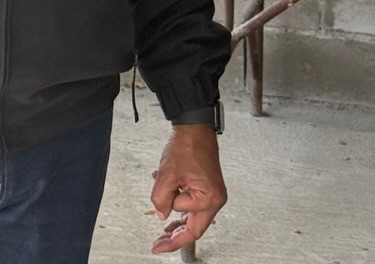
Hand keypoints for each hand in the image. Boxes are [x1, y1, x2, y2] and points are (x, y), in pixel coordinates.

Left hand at [149, 124, 226, 253]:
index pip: (188, 226)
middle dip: (175, 233)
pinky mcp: (207, 186)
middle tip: (159, 241)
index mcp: (209, 198)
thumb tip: (161, 214)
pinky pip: (191, 201)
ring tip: (161, 223)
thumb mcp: (167, 173)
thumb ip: (161, 198)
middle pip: (193, 225)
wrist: (194, 127)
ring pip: (191, 214)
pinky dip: (178, 201)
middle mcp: (215, 198)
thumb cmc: (187, 146)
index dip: (172, 239)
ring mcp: (212, 192)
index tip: (159, 246)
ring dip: (175, 216)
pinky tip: (166, 199)